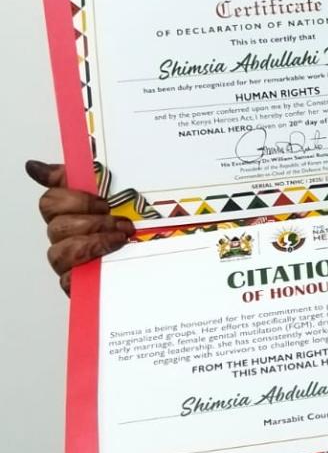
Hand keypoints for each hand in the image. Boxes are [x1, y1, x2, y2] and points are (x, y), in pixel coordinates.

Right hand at [26, 160, 134, 294]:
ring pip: (59, 253)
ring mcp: (71, 261)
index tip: (104, 202)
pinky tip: (110, 260)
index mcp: (74, 212)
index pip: (51, 201)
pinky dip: (90, 268)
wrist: (167, 251)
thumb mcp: (125, 191)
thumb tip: (36, 167)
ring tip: (121, 240)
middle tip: (121, 223)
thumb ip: (88, 174)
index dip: (75, 200)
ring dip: (93, 243)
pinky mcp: (79, 285)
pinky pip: (68, 281)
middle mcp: (68, 236)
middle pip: (56, 226)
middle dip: (92, 222)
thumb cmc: (145, 224)